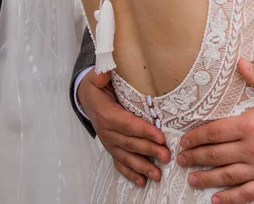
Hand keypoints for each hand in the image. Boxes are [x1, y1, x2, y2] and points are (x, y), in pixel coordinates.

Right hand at [77, 69, 170, 186]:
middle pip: (130, 143)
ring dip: (142, 166)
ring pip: (127, 156)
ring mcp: (109, 142)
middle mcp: (107, 131)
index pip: (128, 124)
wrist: (86, 99)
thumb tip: (105, 72)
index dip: (144, 131)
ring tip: (158, 175)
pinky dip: (130, 173)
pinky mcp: (112, 148)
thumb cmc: (97, 87)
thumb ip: (102, 74)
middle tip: (166, 156)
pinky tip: (142, 181)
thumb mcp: (97, 77)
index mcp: (107, 114)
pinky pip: (120, 163)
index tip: (160, 136)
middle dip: (149, 150)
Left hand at [177, 60, 253, 203]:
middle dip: (194, 158)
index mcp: (251, 122)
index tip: (184, 141)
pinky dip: (230, 199)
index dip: (195, 137)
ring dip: (206, 178)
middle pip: (215, 155)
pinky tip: (216, 199)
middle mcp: (253, 147)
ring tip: (192, 179)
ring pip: (226, 176)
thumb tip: (239, 62)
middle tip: (182, 159)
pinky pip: (247, 193)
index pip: (214, 132)